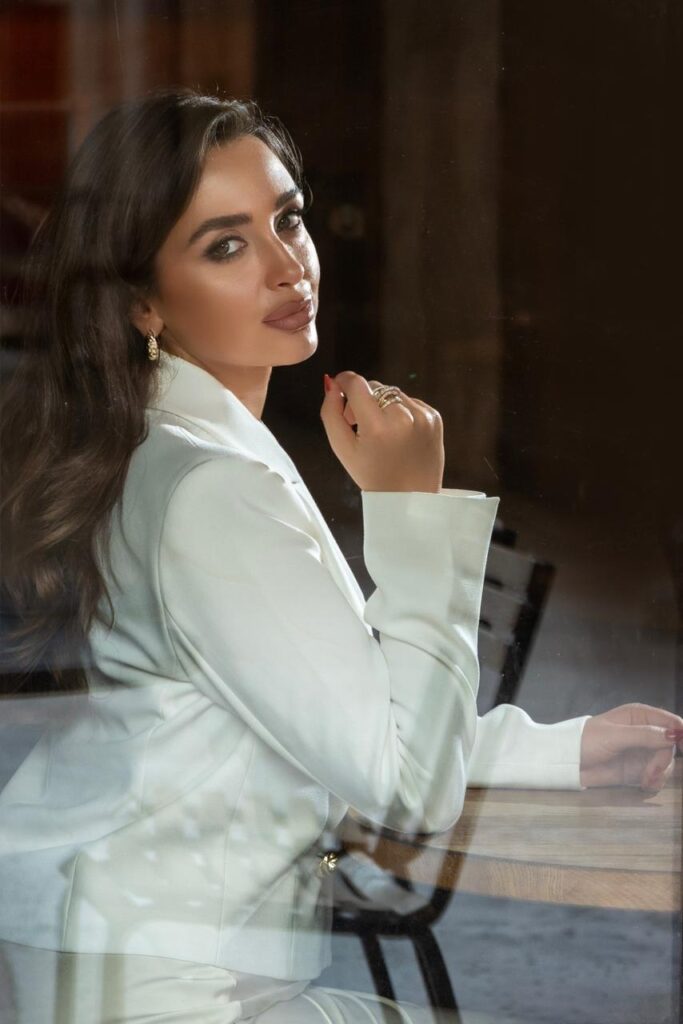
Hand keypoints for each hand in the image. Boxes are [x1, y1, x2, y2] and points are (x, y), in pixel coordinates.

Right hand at [320, 371, 444, 492]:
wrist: (411, 498)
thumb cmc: (373, 476)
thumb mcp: (342, 449)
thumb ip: (330, 414)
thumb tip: (331, 384)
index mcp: (378, 426)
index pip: (356, 384)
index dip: (343, 382)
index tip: (339, 388)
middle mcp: (403, 416)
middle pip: (374, 387)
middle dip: (362, 400)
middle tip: (357, 423)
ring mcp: (422, 415)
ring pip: (392, 393)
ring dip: (382, 406)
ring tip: (380, 432)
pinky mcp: (434, 416)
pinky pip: (410, 402)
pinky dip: (401, 412)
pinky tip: (398, 434)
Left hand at [579, 702, 682, 790]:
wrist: (569, 763)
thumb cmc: (586, 741)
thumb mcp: (615, 736)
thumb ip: (644, 735)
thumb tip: (673, 734)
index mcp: (638, 716)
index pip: (669, 721)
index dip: (680, 733)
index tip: (681, 746)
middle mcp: (644, 732)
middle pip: (670, 745)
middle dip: (664, 760)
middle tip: (652, 772)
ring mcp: (642, 751)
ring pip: (666, 762)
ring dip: (660, 773)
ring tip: (645, 780)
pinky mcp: (637, 769)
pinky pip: (656, 776)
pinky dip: (654, 782)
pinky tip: (644, 785)